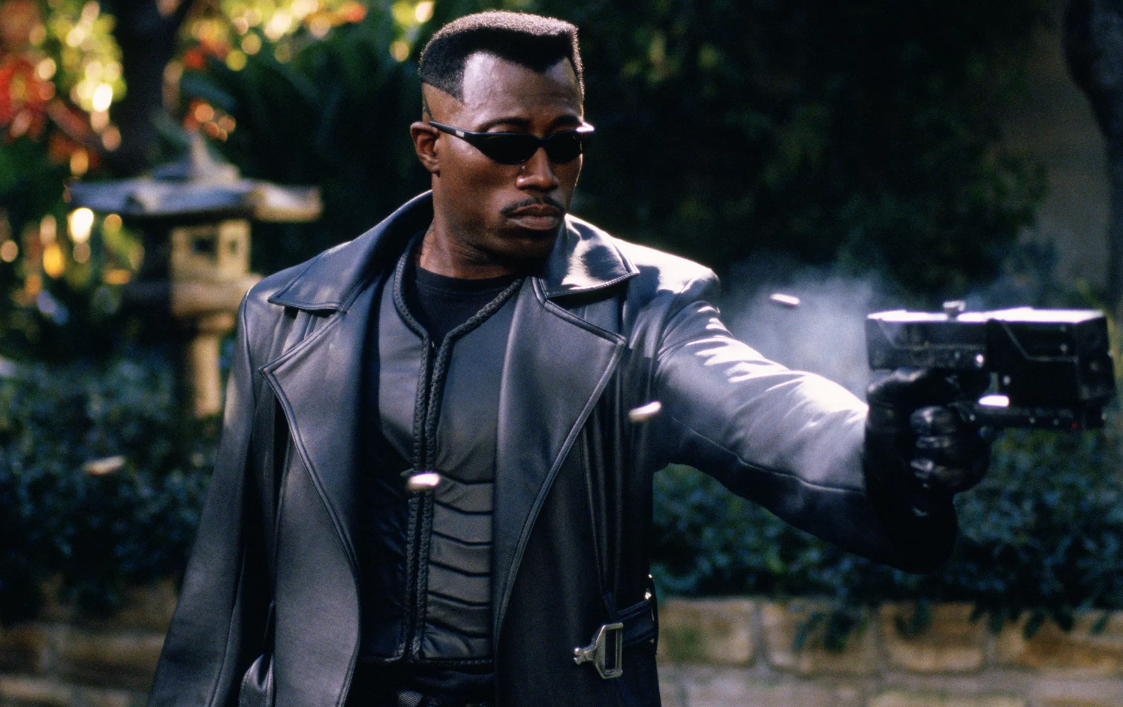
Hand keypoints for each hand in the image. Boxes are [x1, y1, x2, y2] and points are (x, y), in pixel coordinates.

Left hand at [865, 368, 992, 517]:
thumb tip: (927, 372)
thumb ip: (900, 379)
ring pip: (963, 447)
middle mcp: (971, 415)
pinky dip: (931, 473)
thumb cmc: (887, 421)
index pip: (978, 380)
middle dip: (934, 423)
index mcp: (954, 389)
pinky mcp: (972, 471)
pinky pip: (960, 474)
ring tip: (915, 447)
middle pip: (971, 417)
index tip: (944, 394)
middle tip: (915, 424)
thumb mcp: (882, 395)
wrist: (879, 460)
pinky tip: (919, 466)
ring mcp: (975, 443)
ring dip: (929, 450)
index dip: (964, 388)